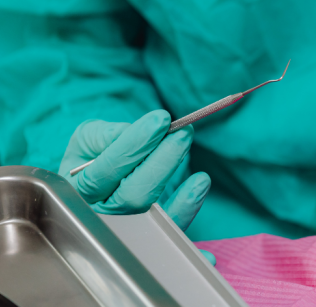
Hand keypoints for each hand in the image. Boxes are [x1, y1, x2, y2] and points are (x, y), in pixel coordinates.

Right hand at [58, 110, 210, 230]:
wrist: (97, 178)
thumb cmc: (92, 156)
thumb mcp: (87, 139)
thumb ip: (102, 135)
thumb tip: (127, 134)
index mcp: (78, 189)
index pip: (106, 169)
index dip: (135, 143)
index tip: (160, 119)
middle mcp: (100, 213)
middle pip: (132, 194)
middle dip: (161, 160)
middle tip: (182, 131)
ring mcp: (127, 227)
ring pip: (152, 210)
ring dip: (175, 179)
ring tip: (187, 143)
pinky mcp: (152, 232)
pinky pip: (170, 227)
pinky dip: (188, 207)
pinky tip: (201, 181)